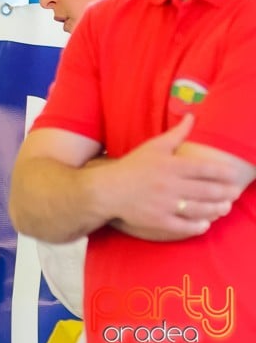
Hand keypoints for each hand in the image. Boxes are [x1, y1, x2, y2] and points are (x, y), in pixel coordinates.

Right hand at [103, 115, 236, 240]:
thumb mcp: (154, 146)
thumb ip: (177, 133)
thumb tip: (192, 116)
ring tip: (225, 208)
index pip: (205, 169)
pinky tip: (205, 223)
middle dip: (225, 193)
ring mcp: (164, 204)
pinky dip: (197, 226)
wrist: (108, 189)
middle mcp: (169, 185)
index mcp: (170, 165)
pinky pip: (183, 226)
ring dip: (216, 210)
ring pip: (199, 209)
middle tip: (235, 193)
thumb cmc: (133, 166)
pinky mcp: (157, 220)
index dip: (223, 173)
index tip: (235, 176)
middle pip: (206, 191)